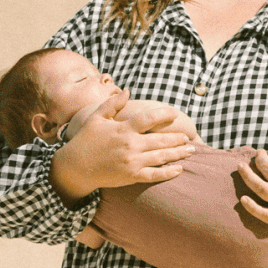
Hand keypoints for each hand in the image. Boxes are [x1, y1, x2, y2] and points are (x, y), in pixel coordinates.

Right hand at [51, 92, 194, 200]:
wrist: (76, 167)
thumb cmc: (85, 140)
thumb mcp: (96, 118)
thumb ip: (113, 104)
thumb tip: (127, 92)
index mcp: (123, 129)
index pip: (149, 119)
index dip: (164, 115)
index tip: (174, 113)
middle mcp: (130, 145)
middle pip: (161, 139)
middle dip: (177, 138)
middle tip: (188, 137)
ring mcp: (132, 162)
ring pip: (161, 157)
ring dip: (178, 153)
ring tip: (191, 150)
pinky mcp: (131, 176)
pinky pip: (154, 175)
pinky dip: (168, 172)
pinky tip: (179, 169)